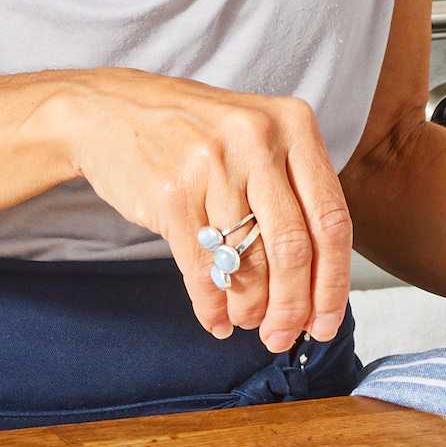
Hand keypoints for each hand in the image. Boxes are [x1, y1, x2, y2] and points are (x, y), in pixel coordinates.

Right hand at [56, 68, 352, 351]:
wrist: (111, 111)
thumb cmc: (196, 135)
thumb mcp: (257, 138)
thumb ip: (293, 193)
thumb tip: (319, 285)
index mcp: (294, 124)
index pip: (332, 218)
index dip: (334, 282)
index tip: (326, 321)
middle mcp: (258, 139)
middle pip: (295, 247)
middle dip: (293, 307)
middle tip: (283, 335)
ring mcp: (213, 164)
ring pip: (249, 262)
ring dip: (251, 309)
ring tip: (248, 322)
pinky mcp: (172, 192)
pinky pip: (201, 268)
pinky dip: (212, 306)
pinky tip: (216, 319)